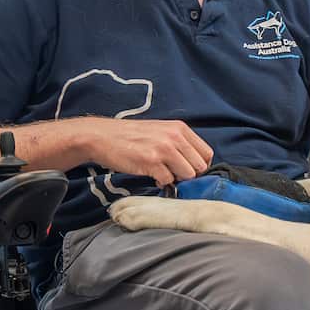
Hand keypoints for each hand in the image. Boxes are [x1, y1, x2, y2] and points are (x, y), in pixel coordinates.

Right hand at [85, 118, 213, 185]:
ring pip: (188, 175)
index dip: (199, 165)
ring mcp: (164, 149)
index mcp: (180, 128)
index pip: (206, 153)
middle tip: (173, 173)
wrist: (102, 136)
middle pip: (200, 166)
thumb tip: (194, 165)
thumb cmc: (131, 136)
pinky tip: (152, 174)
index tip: (187, 169)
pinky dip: (161, 182)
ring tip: (161, 173)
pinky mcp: (151, 162)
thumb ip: (179, 143)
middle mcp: (175, 137)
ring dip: (176, 178)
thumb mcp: (161, 131)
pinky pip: (169, 180)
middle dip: (189, 174)